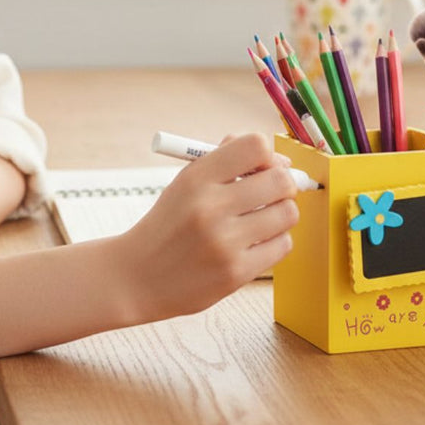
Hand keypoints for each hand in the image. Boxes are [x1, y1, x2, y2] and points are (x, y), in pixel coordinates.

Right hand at [120, 133, 298, 322]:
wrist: (136, 277)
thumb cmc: (169, 224)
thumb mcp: (186, 182)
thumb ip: (226, 161)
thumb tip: (277, 157)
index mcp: (197, 177)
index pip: (256, 146)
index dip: (270, 155)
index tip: (265, 167)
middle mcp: (210, 207)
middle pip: (281, 180)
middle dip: (284, 184)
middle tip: (273, 193)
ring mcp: (224, 242)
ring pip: (288, 213)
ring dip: (281, 213)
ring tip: (262, 218)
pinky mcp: (235, 273)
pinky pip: (283, 245)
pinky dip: (275, 241)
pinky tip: (256, 242)